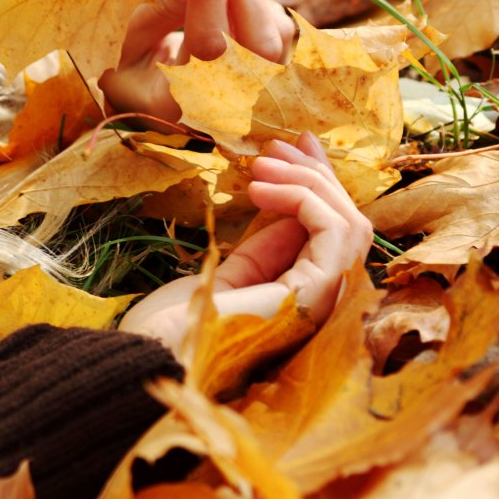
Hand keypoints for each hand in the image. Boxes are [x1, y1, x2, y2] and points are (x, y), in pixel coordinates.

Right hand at [98, 0, 295, 124]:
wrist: (158, 111)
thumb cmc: (136, 76)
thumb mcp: (130, 43)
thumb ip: (161, 7)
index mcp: (181, 105)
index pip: (209, 44)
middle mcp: (229, 108)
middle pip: (257, 40)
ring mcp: (259, 95)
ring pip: (274, 31)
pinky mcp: (277, 74)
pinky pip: (279, 29)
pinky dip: (254, 4)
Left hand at [119, 133, 370, 351]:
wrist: (149, 354)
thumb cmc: (173, 325)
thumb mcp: (223, 275)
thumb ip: (262, 247)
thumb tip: (284, 200)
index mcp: (302, 302)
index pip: (327, 236)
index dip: (312, 190)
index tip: (283, 153)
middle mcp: (323, 303)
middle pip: (347, 225)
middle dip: (315, 176)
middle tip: (277, 144)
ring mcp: (323, 301)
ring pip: (349, 222)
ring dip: (309, 180)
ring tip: (262, 162)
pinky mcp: (316, 293)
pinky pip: (334, 230)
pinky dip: (303, 197)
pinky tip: (261, 187)